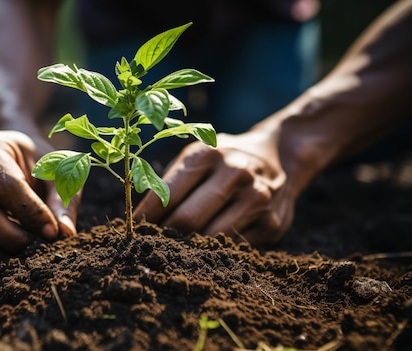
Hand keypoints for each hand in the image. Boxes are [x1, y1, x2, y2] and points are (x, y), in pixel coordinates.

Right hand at [0, 130, 77, 267]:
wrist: (2, 154)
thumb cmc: (33, 164)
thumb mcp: (55, 171)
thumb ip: (63, 200)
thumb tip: (65, 234)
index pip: (7, 188)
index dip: (32, 215)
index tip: (51, 233)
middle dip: (12, 240)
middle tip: (33, 246)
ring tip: (15, 251)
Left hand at [134, 132, 296, 244]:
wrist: (278, 155)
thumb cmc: (222, 159)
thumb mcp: (196, 155)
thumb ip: (168, 182)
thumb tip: (138, 219)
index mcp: (207, 154)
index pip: (165, 195)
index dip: (145, 219)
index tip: (133, 231)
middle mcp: (235, 173)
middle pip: (186, 221)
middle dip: (165, 237)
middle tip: (153, 244)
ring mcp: (257, 199)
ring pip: (210, 239)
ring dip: (189, 247)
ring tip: (178, 248)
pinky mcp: (272, 225)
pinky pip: (233, 249)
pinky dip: (216, 252)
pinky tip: (208, 248)